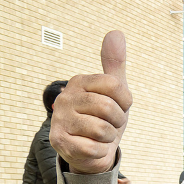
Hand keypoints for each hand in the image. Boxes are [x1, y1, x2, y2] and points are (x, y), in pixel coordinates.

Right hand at [51, 31, 131, 173]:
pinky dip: (99, 151)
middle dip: (117, 122)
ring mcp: (59, 119)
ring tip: (99, 136)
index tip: (118, 106)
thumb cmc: (105, 118)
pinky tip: (91, 148)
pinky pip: (94, 148)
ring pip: (103, 130)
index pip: (116, 86)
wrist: (91, 151)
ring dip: (109, 137)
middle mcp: (65, 97)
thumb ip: (114, 64)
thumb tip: (116, 32)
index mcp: (80, 81)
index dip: (125, 102)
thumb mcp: (115, 92)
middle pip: (109, 108)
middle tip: (109, 124)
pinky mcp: (59, 141)